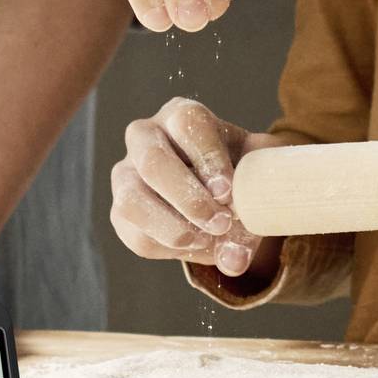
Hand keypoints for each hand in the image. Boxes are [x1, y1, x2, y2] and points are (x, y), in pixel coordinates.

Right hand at [110, 96, 278, 279]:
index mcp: (182, 114)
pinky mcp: (121, 212)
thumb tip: (234, 262)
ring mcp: (126, 174)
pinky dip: (170, 249)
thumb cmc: (238, 169)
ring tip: (209, 240)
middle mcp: (146, 137)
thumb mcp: (256, 173)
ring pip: (132, 201)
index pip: (188, 125)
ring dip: (173, 229)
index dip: (208, 160)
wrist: (219, 189)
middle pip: (153, 161)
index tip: (228, 192)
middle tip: (221, 223)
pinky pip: (137, 236)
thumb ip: (255, 207)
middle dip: (189, 198)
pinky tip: (199, 246)